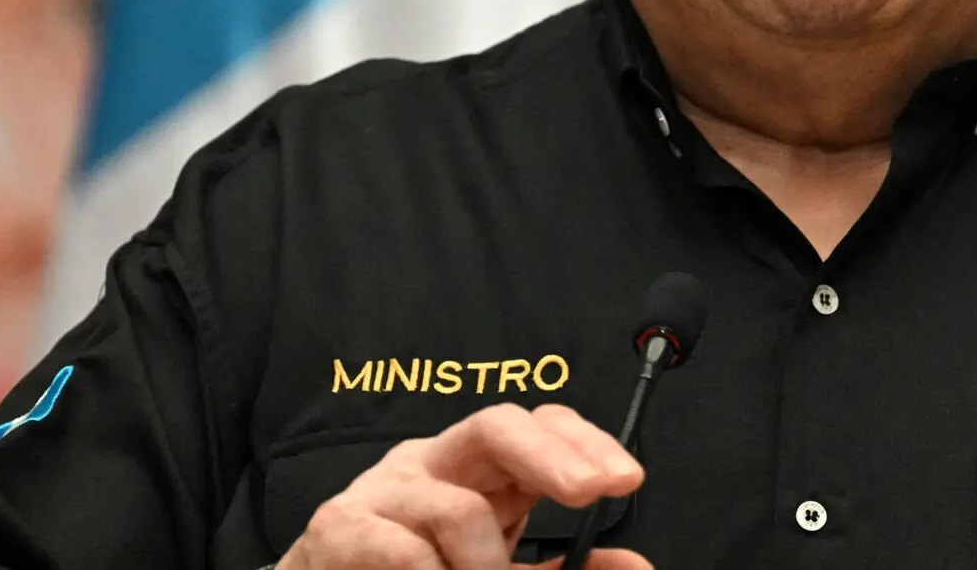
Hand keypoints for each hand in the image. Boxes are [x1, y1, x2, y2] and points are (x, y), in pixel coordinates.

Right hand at [277, 403, 649, 569]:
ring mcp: (383, 489)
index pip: (537, 422)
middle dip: (553, 456)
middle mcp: (432, 460)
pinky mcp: (338, 526)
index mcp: (476, 466)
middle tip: (591, 493)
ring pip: (457, 509)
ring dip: (486, 566)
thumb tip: (637, 568)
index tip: (627, 479)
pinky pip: (404, 552)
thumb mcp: (495, 568)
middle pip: (496, 424)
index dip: (584, 440)